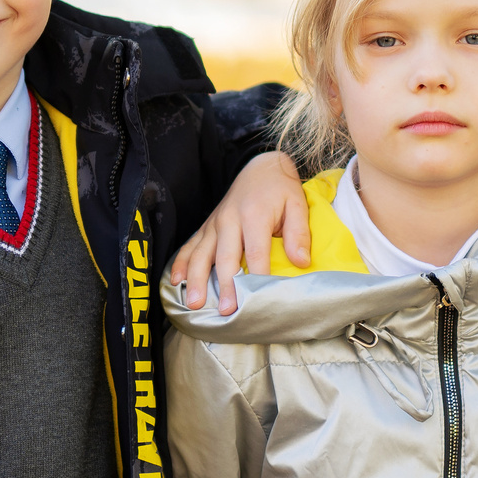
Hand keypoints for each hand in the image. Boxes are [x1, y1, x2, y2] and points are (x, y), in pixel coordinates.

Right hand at [171, 151, 305, 315]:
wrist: (260, 167)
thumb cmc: (281, 190)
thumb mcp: (297, 205)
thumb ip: (298, 233)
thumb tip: (301, 262)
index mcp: (254, 215)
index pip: (256, 251)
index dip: (257, 276)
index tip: (258, 300)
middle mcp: (230, 219)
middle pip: (225, 257)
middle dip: (225, 285)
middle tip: (226, 310)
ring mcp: (215, 223)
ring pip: (201, 254)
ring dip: (197, 280)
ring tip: (195, 303)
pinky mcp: (207, 226)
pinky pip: (189, 246)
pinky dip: (180, 263)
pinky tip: (176, 282)